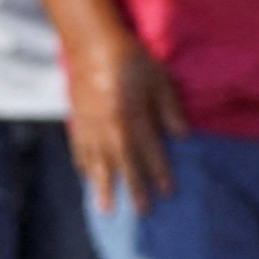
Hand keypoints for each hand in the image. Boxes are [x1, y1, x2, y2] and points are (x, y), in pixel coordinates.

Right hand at [65, 34, 182, 210]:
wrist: (92, 45)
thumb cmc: (132, 61)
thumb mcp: (160, 80)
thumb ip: (170, 109)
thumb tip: (182, 136)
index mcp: (132, 117)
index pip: (149, 152)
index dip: (159, 172)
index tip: (167, 192)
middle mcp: (109, 127)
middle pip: (123, 164)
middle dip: (132, 189)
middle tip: (139, 214)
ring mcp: (89, 126)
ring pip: (97, 162)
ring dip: (103, 186)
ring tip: (105, 209)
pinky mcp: (77, 120)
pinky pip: (79, 150)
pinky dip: (84, 166)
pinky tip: (87, 178)